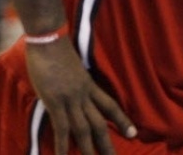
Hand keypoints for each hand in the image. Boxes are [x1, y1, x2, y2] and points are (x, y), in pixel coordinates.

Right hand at [26, 37, 135, 154]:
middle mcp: (84, 94)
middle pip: (100, 122)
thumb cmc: (57, 47)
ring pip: (84, 129)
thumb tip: (69, 85)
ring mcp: (71, 99)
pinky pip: (62, 127)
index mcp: (89, 84)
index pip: (110, 105)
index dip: (122, 120)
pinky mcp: (56, 101)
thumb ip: (74, 78)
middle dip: (107, 143)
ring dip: (89, 149)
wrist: (50, 39)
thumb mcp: (72, 65)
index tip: (133, 133)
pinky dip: (62, 145)